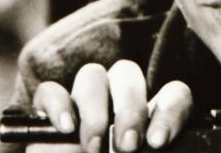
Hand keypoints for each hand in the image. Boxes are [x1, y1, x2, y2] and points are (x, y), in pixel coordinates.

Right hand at [29, 60, 191, 152]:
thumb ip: (153, 152)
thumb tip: (155, 143)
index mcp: (150, 120)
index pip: (173, 94)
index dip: (169, 112)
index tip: (157, 142)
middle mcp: (117, 105)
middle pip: (128, 74)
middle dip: (130, 108)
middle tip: (127, 146)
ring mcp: (81, 106)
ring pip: (92, 75)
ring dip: (95, 110)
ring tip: (95, 148)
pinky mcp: (47, 116)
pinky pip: (50, 91)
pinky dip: (58, 105)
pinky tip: (66, 128)